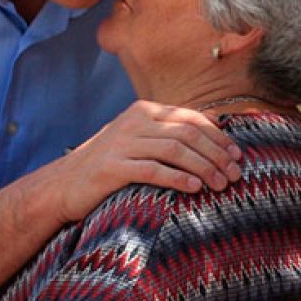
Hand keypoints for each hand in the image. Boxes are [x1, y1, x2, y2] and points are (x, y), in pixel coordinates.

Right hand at [53, 100, 242, 222]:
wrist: (63, 184)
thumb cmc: (109, 166)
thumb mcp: (138, 141)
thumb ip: (168, 132)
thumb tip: (214, 128)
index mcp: (143, 111)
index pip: (190, 118)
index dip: (218, 136)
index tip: (237, 156)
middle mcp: (133, 122)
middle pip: (187, 133)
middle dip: (216, 154)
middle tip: (235, 176)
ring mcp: (121, 143)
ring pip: (174, 150)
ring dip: (203, 168)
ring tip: (221, 185)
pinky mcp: (112, 167)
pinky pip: (152, 170)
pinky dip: (177, 178)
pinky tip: (194, 188)